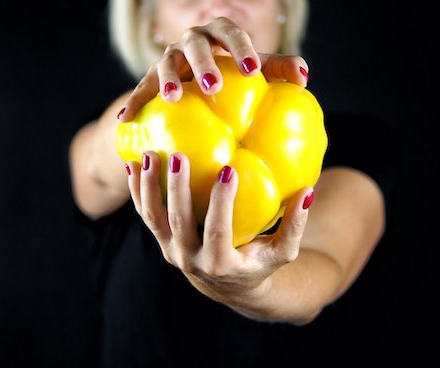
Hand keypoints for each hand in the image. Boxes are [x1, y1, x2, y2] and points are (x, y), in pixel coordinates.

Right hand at [117, 17, 309, 121]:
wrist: (200, 78)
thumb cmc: (235, 74)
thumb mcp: (256, 69)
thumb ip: (280, 69)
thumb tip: (303, 77)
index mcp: (219, 33)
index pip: (230, 31)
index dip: (241, 48)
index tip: (253, 70)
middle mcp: (192, 40)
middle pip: (196, 43)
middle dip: (204, 62)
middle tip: (215, 85)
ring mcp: (169, 56)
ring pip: (166, 61)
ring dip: (169, 78)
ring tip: (174, 97)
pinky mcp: (151, 77)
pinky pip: (141, 88)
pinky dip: (134, 101)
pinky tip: (125, 119)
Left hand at [126, 150, 313, 300]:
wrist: (227, 284)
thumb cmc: (259, 262)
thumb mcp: (282, 251)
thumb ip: (295, 225)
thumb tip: (308, 192)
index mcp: (220, 263)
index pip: (218, 231)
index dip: (221, 203)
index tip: (229, 170)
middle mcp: (190, 259)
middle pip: (178, 222)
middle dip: (176, 189)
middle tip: (178, 156)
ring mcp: (171, 251)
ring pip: (155, 218)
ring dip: (148, 186)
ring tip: (148, 154)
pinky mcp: (161, 240)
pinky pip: (145, 215)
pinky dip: (137, 191)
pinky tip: (132, 164)